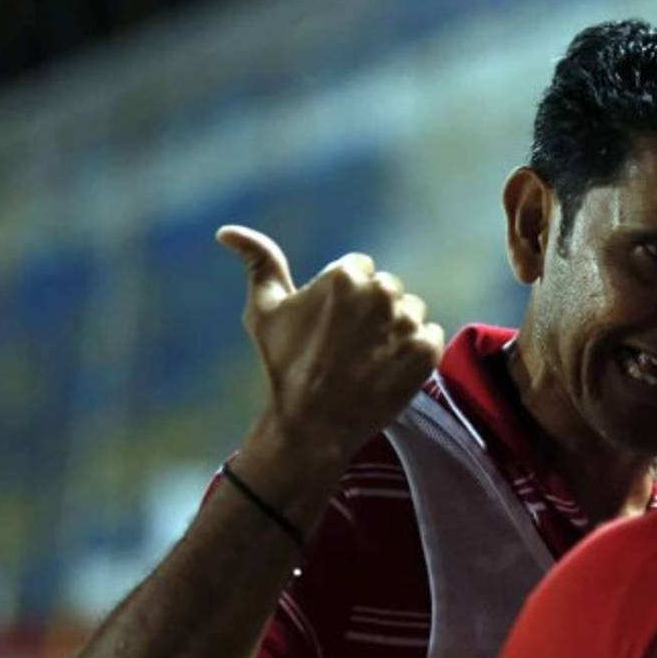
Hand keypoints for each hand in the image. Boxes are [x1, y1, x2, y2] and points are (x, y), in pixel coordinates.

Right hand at [217, 225, 443, 462]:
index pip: (360, 268)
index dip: (343, 298)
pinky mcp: (427, 351)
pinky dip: (414, 352)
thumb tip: (227, 231)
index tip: (330, 326)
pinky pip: (429, 336)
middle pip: (387, 288)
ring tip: (367, 359)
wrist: (312, 426)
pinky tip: (388, 369)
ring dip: (394, 330)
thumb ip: (259, 262)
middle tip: (348, 345)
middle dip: (371, 310)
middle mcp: (382, 293)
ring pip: (410, 311)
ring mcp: (407, 323)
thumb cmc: (284, 366)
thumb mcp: (264, 311)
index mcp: (346, 276)